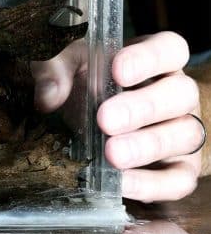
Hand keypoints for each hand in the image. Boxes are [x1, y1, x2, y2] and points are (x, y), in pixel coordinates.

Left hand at [33, 32, 202, 202]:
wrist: (94, 124)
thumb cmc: (87, 85)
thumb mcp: (69, 67)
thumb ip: (56, 71)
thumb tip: (47, 97)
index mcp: (156, 60)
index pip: (170, 49)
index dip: (149, 58)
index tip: (117, 70)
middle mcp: (177, 94)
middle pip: (180, 94)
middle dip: (142, 108)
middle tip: (105, 120)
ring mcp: (183, 131)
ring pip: (185, 135)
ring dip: (147, 146)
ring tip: (111, 155)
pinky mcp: (180, 169)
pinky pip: (179, 179)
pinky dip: (152, 183)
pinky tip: (121, 182)